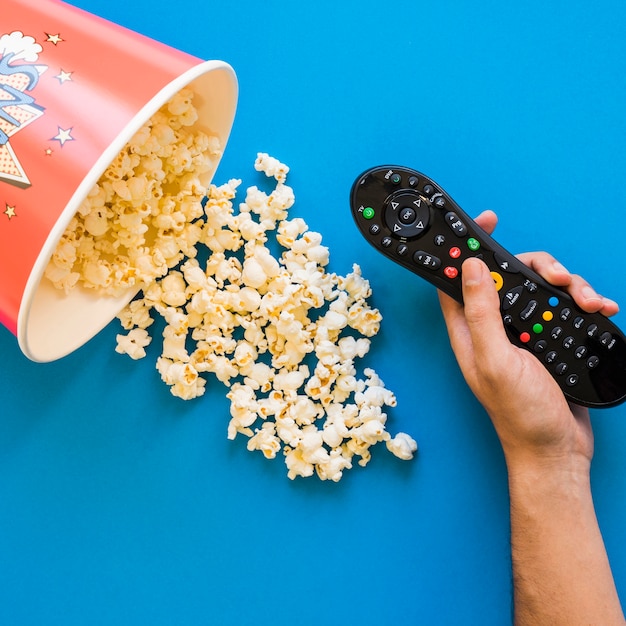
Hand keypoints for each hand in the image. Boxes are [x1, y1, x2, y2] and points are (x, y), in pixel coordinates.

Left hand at [437, 210, 619, 468]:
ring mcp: (522, 333)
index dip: (465, 250)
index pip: (456, 280)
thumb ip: (480, 313)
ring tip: (585, 297)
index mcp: (469, 331)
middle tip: (556, 275)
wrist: (557, 449)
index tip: (485, 223)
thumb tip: (468, 267)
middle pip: (507, 276)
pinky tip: (599, 308)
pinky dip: (581, 303)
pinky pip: (562, 309)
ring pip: (539, 289)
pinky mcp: (548, 340)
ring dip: (565, 285)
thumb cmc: (520, 413)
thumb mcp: (495, 359)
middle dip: (533, 266)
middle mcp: (493, 328)